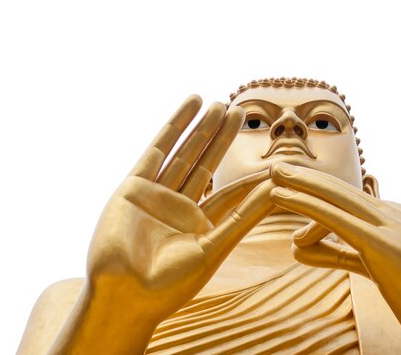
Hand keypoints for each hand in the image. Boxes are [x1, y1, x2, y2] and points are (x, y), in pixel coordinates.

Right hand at [51, 96, 276, 354]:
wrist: (123, 297)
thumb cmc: (170, 285)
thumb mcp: (214, 248)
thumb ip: (243, 217)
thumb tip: (277, 191)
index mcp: (199, 226)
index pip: (230, 194)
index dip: (251, 177)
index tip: (273, 161)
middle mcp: (178, 207)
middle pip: (206, 164)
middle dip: (222, 138)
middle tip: (240, 111)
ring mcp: (156, 195)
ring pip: (185, 152)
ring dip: (202, 127)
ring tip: (220, 103)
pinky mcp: (134, 186)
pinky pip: (158, 149)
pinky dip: (175, 125)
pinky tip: (191, 104)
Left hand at [269, 162, 400, 354]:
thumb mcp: (378, 273)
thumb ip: (340, 254)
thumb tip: (298, 247)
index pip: (355, 203)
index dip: (321, 196)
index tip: (293, 187)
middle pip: (346, 191)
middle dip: (309, 177)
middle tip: (278, 166)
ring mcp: (399, 228)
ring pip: (340, 199)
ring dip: (303, 183)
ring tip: (273, 174)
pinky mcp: (388, 246)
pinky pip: (337, 220)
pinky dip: (306, 204)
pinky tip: (281, 196)